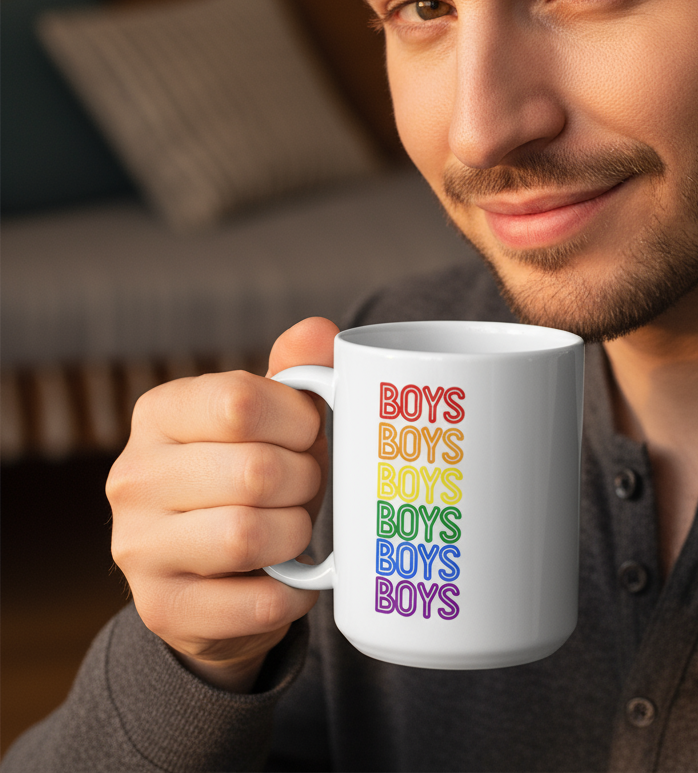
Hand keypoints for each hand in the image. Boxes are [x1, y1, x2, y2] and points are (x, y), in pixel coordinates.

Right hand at [106, 317, 337, 691]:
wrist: (220, 579)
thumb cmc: (258, 481)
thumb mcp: (277, 422)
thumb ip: (298, 372)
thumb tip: (319, 332)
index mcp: (161, 413)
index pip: (240, 401)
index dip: (299, 421)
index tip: (309, 435)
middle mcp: (134, 476)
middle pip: (255, 471)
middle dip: (305, 482)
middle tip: (305, 488)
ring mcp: (137, 547)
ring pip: (250, 536)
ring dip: (296, 534)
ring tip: (294, 530)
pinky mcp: (161, 609)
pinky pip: (257, 601)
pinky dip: (293, 591)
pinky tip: (292, 578)